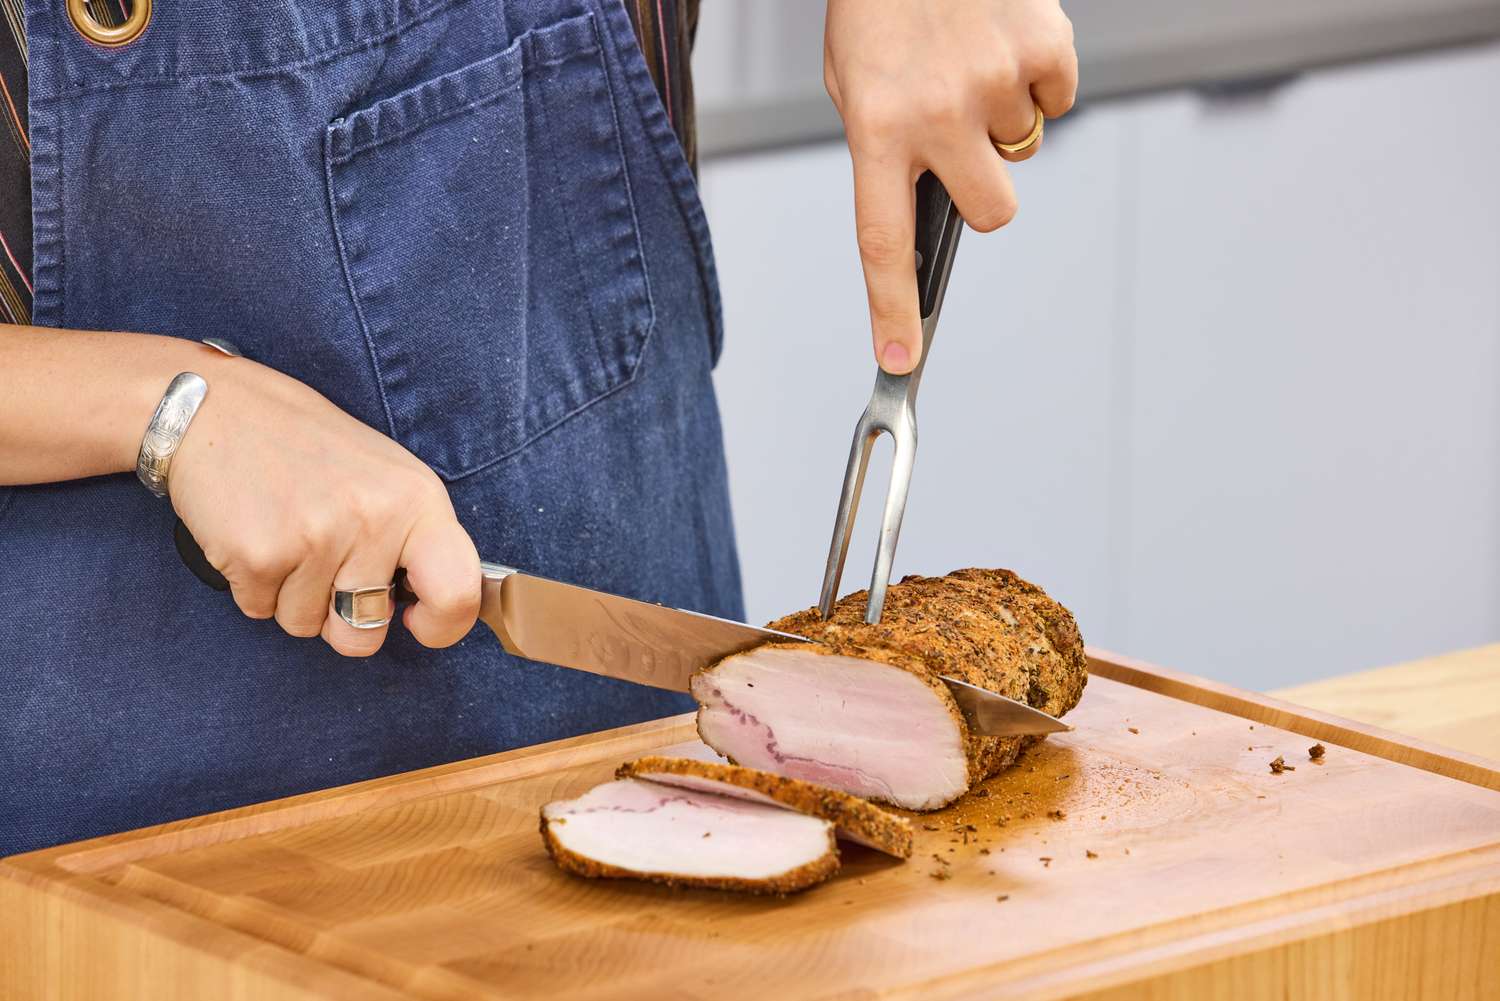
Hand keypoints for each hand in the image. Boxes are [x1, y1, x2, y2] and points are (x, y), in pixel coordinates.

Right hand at [167, 354, 480, 656]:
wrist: (218, 409)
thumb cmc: (310, 447)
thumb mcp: (387, 476)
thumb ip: (416, 538)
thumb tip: (438, 606)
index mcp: (418, 500)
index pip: (458, 593)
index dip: (442, 626)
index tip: (416, 621)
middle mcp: (373, 520)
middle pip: (366, 635)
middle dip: (343, 622)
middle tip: (326, 572)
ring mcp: (315, 539)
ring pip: (306, 626)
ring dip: (292, 597)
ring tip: (286, 535)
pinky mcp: (258, 556)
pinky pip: (260, 611)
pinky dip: (255, 586)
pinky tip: (255, 534)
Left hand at [824, 0, 1077, 373]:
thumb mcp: (853, 76)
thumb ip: (885, 144)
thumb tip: (928, 198)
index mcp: (874, 128)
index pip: (883, 243)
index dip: (892, 309)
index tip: (898, 358)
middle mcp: (936, 115)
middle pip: (991, 214)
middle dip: (986, 192)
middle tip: (964, 143)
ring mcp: (994, 83)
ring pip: (1023, 151)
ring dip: (1003, 118)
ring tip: (970, 58)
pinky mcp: (1043, 46)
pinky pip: (1057, 97)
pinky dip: (1038, 74)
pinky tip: (1002, 35)